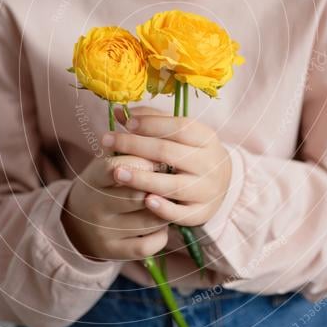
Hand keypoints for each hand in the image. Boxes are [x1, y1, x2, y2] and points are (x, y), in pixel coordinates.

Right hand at [61, 154, 169, 261]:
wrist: (76, 223)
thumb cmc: (104, 185)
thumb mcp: (106, 162)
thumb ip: (129, 147)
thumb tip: (158, 131)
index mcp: (93, 178)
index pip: (116, 167)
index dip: (143, 161)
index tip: (160, 159)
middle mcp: (96, 206)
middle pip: (136, 195)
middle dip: (159, 187)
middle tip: (173, 180)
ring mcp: (105, 231)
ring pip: (148, 221)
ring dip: (165, 210)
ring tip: (169, 200)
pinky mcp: (115, 252)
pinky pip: (148, 245)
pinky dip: (161, 234)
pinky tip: (161, 222)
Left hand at [102, 105, 232, 226]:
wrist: (219, 185)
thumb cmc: (189, 153)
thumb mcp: (179, 134)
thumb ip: (151, 121)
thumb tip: (119, 112)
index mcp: (206, 138)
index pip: (179, 127)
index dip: (151, 124)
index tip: (126, 122)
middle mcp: (209, 163)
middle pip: (169, 153)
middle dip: (135, 146)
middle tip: (107, 141)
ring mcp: (206, 190)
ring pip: (173, 185)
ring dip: (143, 179)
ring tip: (117, 173)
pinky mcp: (201, 213)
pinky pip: (181, 213)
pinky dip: (164, 208)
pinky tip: (145, 201)